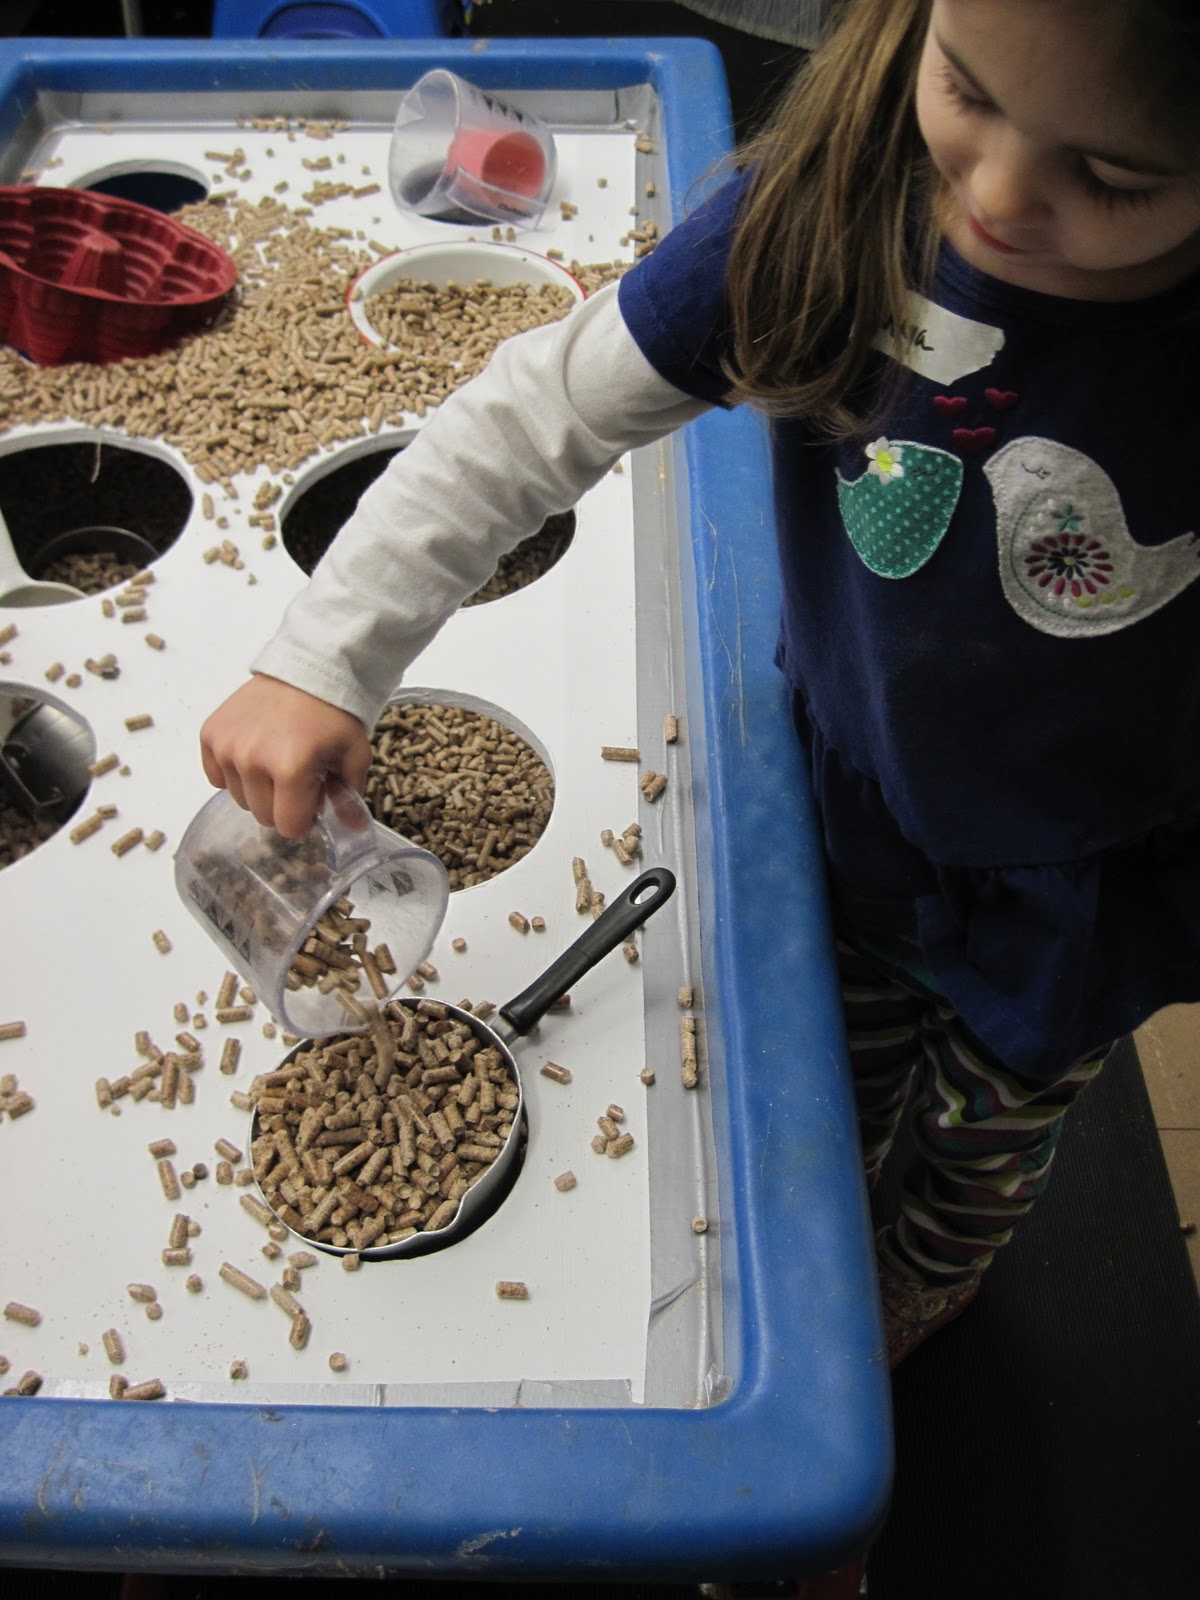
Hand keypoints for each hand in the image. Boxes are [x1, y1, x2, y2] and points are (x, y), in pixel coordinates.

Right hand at [200, 675, 372, 838]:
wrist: (307, 666)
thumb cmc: (334, 712)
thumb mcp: (354, 754)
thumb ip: (350, 796)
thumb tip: (353, 829)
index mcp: (290, 768)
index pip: (288, 826)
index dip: (305, 818)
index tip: (313, 800)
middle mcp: (251, 760)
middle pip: (262, 815)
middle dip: (283, 804)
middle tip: (299, 777)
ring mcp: (227, 746)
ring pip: (240, 798)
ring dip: (258, 789)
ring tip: (277, 760)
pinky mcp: (210, 734)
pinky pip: (216, 777)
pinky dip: (233, 773)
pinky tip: (254, 754)